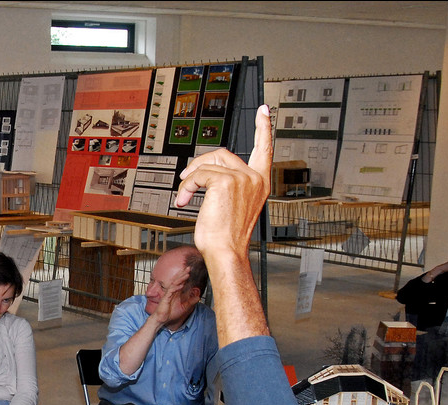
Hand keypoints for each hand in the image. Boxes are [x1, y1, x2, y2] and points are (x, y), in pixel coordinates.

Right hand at [149, 265, 191, 327]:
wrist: (162, 319)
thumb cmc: (170, 314)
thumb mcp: (184, 308)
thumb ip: (190, 302)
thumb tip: (198, 297)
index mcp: (176, 293)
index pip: (181, 283)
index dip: (185, 277)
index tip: (190, 271)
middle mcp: (172, 292)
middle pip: (178, 280)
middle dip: (183, 274)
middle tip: (189, 268)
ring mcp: (168, 294)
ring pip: (175, 284)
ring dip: (181, 279)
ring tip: (187, 274)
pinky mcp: (165, 298)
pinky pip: (171, 291)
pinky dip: (176, 287)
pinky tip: (181, 285)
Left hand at [176, 105, 271, 260]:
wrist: (226, 251)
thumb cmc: (227, 235)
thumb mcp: (232, 205)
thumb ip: (229, 184)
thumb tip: (208, 171)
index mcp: (260, 183)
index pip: (264, 149)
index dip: (263, 128)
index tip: (264, 110)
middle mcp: (255, 178)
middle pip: (223, 154)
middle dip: (200, 164)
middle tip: (186, 179)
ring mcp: (242, 178)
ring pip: (208, 164)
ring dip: (190, 179)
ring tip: (183, 197)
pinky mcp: (225, 182)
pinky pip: (199, 175)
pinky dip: (187, 187)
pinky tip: (184, 200)